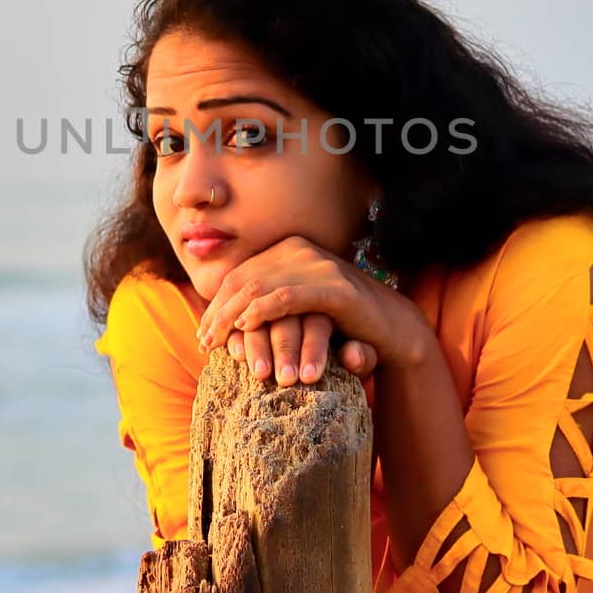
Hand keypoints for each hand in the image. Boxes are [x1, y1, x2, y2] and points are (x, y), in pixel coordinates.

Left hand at [196, 234, 428, 379]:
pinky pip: (288, 296)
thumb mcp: (297, 306)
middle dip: (219, 314)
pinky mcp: (335, 288)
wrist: (390, 326)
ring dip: (232, 317)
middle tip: (204, 343)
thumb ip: (267, 301)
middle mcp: (300, 249)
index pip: (241, 274)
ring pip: (261, 287)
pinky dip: (262, 311)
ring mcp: (318, 265)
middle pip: (245, 280)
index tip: (202, 333)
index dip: (217, 303)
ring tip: (218, 343)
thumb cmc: (338, 321)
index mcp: (288, 248)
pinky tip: (244, 326)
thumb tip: (221, 318)